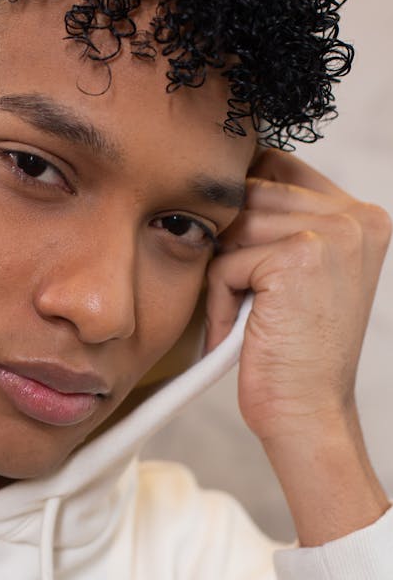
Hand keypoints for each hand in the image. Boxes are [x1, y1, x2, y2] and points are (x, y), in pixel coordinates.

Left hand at [205, 149, 390, 444]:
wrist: (307, 412)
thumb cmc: (294, 352)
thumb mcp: (301, 275)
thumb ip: (281, 222)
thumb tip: (226, 179)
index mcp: (361, 217)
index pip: (280, 166)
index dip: (242, 202)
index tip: (235, 248)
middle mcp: (355, 218)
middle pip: (252, 192)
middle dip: (230, 243)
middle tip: (244, 296)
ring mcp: (331, 234)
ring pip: (235, 226)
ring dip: (224, 274)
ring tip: (243, 316)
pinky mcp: (297, 258)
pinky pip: (224, 263)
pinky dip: (218, 301)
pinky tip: (240, 331)